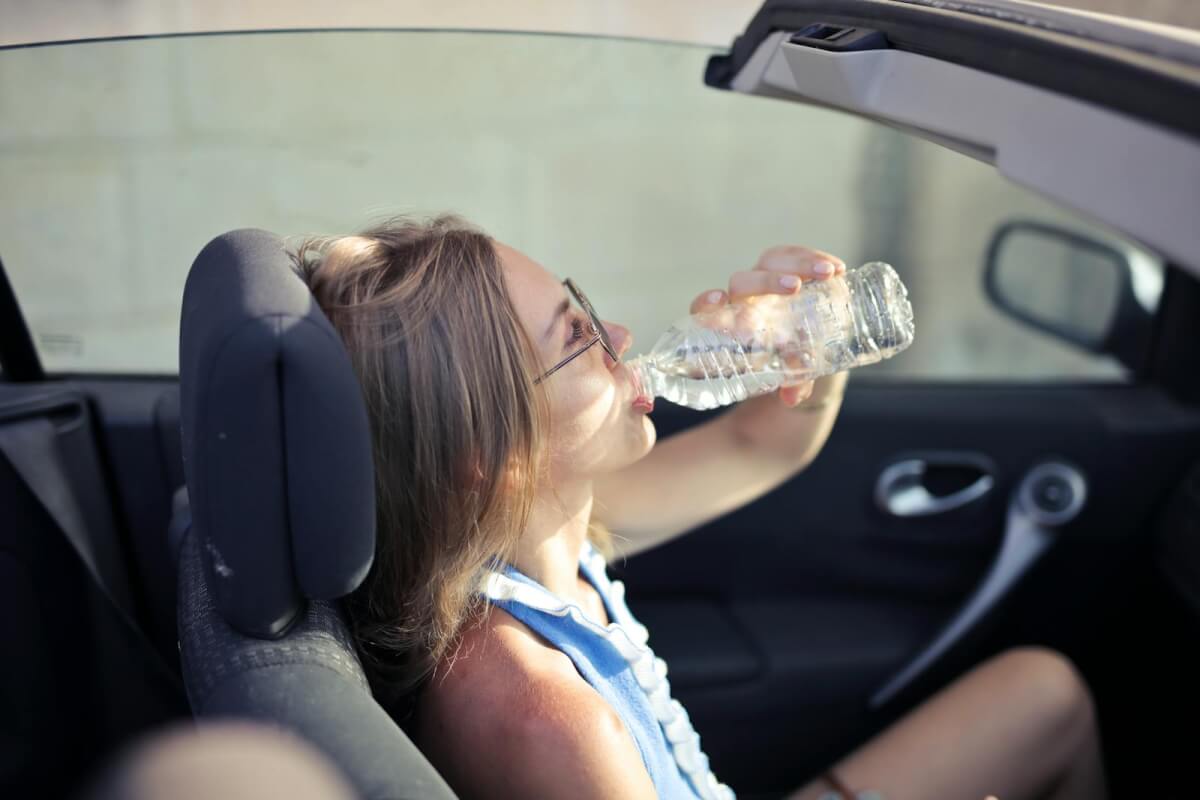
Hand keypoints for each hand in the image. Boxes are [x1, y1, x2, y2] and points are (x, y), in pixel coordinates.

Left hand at [689, 246, 845, 406]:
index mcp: (730, 324)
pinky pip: (795, 255)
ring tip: (827, 274)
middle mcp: (743, 298)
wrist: (802, 348)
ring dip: (799, 265)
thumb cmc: (782, 362)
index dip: (707, 303)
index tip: (718, 299)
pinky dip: (815, 258)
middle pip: (742, 281)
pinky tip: (837, 269)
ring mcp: (765, 279)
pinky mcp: (788, 268)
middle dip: (767, 282)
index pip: (705, 309)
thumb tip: (792, 397)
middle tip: (794, 288)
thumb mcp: (787, 374)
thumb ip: (791, 383)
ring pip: (771, 261)